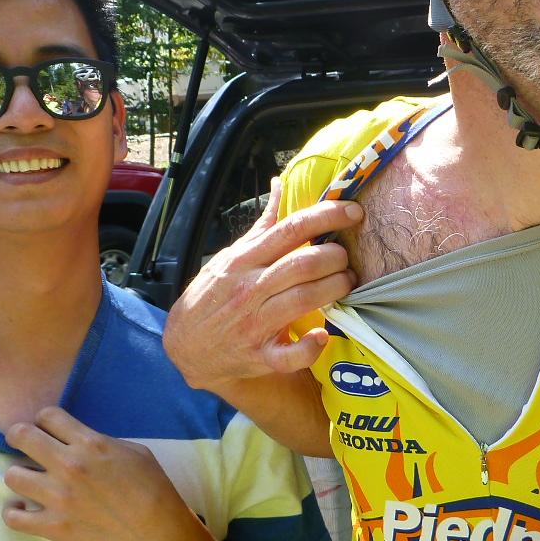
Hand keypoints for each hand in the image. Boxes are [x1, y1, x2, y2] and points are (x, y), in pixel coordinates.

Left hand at [3, 407, 204, 540]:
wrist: (159, 534)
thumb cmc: (155, 490)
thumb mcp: (136, 452)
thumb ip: (102, 442)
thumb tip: (80, 443)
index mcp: (90, 444)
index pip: (47, 416)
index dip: (44, 421)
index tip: (46, 430)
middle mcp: (69, 465)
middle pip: (21, 436)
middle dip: (19, 437)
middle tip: (24, 446)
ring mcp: (58, 498)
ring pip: (12, 475)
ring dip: (19, 476)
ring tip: (29, 482)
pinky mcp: (54, 527)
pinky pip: (13, 517)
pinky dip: (14, 512)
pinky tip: (23, 509)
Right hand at [163, 176, 362, 393]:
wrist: (185, 345)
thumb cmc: (214, 296)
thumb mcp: (230, 256)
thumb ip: (261, 226)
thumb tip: (280, 184)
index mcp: (245, 260)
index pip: (290, 229)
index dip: (327, 216)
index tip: (353, 212)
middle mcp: (250, 288)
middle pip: (302, 263)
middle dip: (335, 256)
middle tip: (347, 257)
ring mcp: (254, 323)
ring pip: (303, 299)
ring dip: (334, 288)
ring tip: (346, 282)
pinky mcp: (259, 355)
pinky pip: (288, 355)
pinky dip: (309, 347)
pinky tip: (322, 337)